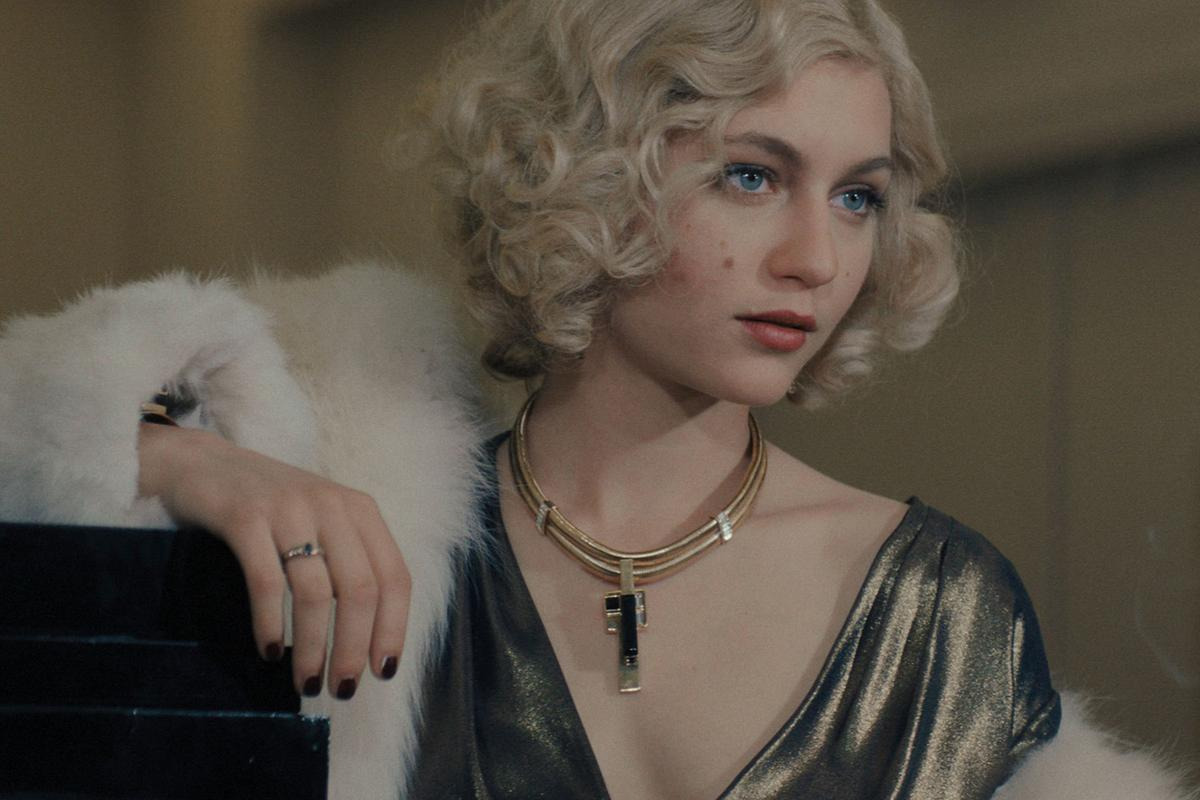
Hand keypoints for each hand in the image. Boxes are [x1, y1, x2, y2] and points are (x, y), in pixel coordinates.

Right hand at [138, 423, 409, 698]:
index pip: (395, 577)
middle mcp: (331, 505)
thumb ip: (348, 562)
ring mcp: (288, 509)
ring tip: (306, 681)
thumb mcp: (321, 522)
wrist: (201, 463)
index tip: (383, 672)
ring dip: (314, 646)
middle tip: (342, 689)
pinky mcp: (244, 516)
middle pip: (360, 590)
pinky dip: (271, 623)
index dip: (393, 629)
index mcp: (360, 510)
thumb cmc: (269, 505)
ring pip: (315, 592)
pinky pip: (267, 582)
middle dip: (354, 648)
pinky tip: (269, 650)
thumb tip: (367, 641)